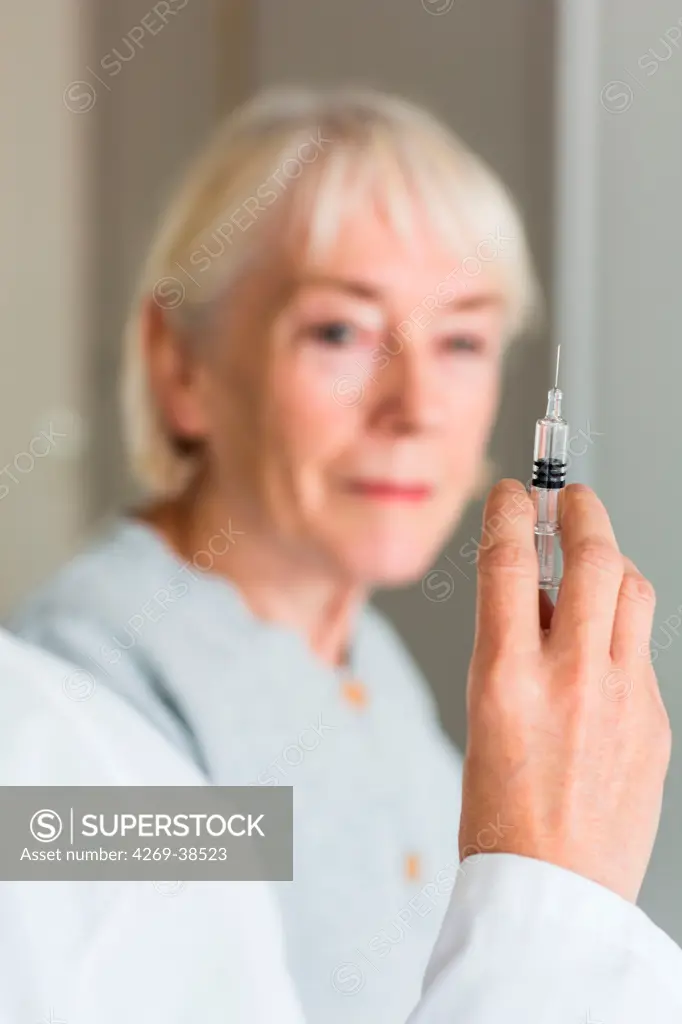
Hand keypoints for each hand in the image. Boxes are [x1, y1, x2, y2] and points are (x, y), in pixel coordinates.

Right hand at [459, 479, 670, 902]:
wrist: (553, 893)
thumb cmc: (502, 812)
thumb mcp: (482, 714)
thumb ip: (512, 646)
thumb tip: (539, 594)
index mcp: (506, 678)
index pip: (511, 561)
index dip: (512, 511)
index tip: (514, 495)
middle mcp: (570, 679)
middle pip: (593, 556)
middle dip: (582, 511)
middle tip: (572, 500)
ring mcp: (623, 699)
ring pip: (634, 591)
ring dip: (612, 563)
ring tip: (594, 567)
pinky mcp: (656, 722)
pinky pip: (644, 649)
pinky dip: (622, 631)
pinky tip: (603, 651)